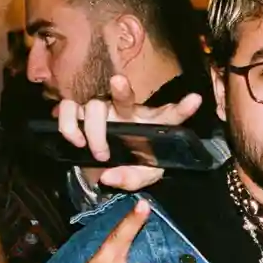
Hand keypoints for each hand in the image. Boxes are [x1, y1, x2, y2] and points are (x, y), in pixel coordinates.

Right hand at [59, 72, 201, 185]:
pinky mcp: (80, 112)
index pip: (171, 115)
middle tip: (118, 84)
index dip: (183, 108)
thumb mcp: (140, 177)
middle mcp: (128, 111)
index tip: (195, 100)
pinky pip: (68, 108)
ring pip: (93, 105)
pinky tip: (72, 138)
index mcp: (152, 124)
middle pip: (125, 96)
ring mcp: (103, 109)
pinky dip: (67, 122)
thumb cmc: (132, 165)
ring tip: (96, 152)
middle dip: (121, 89)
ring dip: (92, 129)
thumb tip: (108, 177)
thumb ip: (131, 179)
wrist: (107, 166)